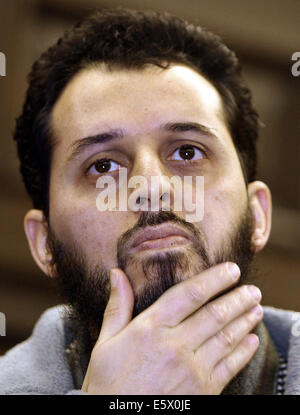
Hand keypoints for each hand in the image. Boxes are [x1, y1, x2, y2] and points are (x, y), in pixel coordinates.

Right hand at [81, 262, 261, 393]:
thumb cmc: (108, 382)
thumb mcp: (106, 341)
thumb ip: (117, 305)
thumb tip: (116, 273)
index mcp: (151, 327)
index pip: (190, 294)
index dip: (215, 279)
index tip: (231, 269)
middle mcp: (175, 345)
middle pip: (215, 314)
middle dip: (238, 298)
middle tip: (252, 289)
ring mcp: (191, 369)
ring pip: (227, 337)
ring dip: (245, 320)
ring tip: (256, 308)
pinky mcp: (203, 391)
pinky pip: (229, 367)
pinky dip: (244, 352)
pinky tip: (251, 340)